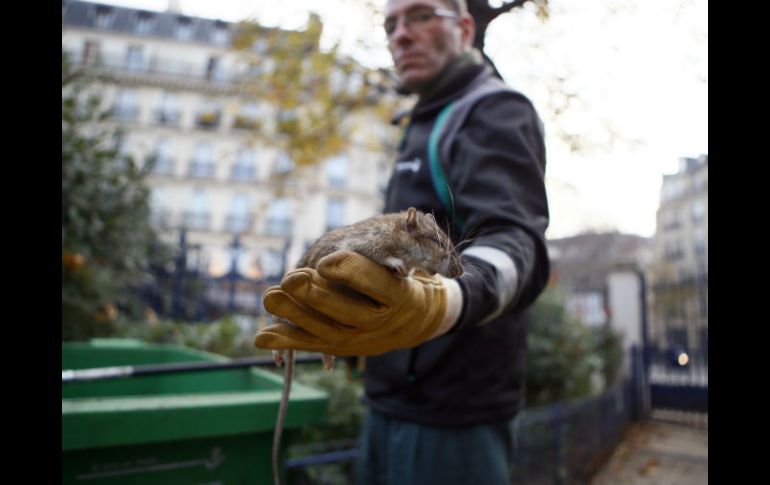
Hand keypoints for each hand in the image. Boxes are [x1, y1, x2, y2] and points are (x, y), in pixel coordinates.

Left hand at [254, 250, 461, 355]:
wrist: (414, 320)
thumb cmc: (405, 280)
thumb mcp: (411, 261)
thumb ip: (396, 248)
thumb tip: (406, 230)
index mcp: (398, 296)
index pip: (374, 282)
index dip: (349, 272)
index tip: (325, 262)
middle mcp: (378, 321)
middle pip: (345, 311)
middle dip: (316, 296)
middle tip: (290, 278)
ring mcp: (358, 339)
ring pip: (324, 330)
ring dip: (294, 314)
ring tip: (269, 296)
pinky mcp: (339, 346)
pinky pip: (311, 345)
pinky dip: (285, 341)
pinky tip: (260, 337)